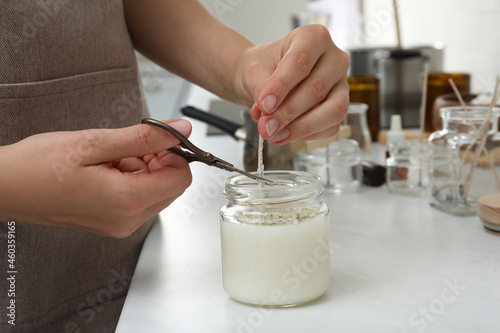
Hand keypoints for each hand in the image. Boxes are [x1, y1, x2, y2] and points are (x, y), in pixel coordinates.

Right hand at [0, 120, 192, 237]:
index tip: (157, 138)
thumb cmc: (38, 166)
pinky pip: (138, 199)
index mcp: (127, 201)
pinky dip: (131, 179)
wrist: (6, 188)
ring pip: (156, 191)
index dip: (175, 153)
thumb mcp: (95, 142)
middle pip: (171, 186)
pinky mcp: (112, 223)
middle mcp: (128, 220)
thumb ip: (144, 137)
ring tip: (110, 157)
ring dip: (143, 168)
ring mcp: (120, 224)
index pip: (180, 178)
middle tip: (129, 145)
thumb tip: (180, 130)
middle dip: (158, 161)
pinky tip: (106, 169)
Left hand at [235, 24, 349, 143]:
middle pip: (317, 88)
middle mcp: (334, 58)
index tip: (264, 106)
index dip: (281, 87)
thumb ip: (262, 93)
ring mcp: (341, 84)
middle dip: (288, 112)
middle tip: (266, 126)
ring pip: (333, 110)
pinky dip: (306, 135)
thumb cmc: (261, 68)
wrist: (261, 78)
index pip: (301, 62)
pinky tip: (285, 135)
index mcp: (314, 38)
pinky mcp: (339, 107)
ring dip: (301, 127)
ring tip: (275, 135)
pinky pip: (330, 127)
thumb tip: (269, 120)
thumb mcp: (255, 73)